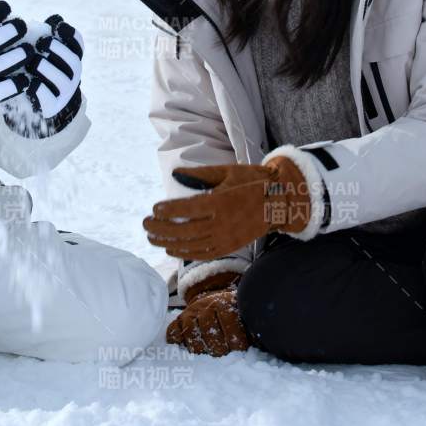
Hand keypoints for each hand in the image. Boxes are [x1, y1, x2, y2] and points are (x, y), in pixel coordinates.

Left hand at [24, 14, 82, 116]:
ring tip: (33, 62)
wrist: (36, 100)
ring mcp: (64, 91)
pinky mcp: (52, 106)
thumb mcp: (39, 51)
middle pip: (73, 60)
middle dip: (58, 49)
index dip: (70, 34)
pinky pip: (47, 97)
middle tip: (42, 42)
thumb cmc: (35, 68)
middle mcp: (72, 74)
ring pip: (61, 79)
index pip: (78, 44)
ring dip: (47, 68)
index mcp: (70, 57)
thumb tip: (40, 20)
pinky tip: (27, 81)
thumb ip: (39, 36)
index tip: (57, 26)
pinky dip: (38, 88)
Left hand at [142, 156, 312, 260]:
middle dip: (161, 229)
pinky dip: (186, 253)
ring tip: (153, 237)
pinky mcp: (231, 246)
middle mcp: (223, 222)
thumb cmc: (251, 181)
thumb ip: (200, 174)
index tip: (154, 208)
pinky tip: (172, 248)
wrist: (280, 202)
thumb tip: (175, 174)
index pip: (187, 209)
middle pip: (185, 230)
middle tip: (145, 224)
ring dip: (169, 242)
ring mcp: (227, 237)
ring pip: (192, 245)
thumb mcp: (227, 172)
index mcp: (222, 201)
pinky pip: (204, 253)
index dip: (168, 211)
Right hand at [165, 272, 247, 355]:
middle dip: (218, 347)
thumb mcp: (247, 316)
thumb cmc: (235, 315)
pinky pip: (173, 332)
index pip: (229, 321)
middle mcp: (206, 306)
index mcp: (225, 303)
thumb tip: (267, 344)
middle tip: (223, 356)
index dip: (236, 339)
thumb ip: (255, 330)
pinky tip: (184, 349)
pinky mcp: (179, 320)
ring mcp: (190, 313)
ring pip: (190, 332)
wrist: (214, 300)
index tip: (241, 351)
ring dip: (199, 348)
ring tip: (207, 356)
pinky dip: (176, 340)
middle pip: (209, 329)